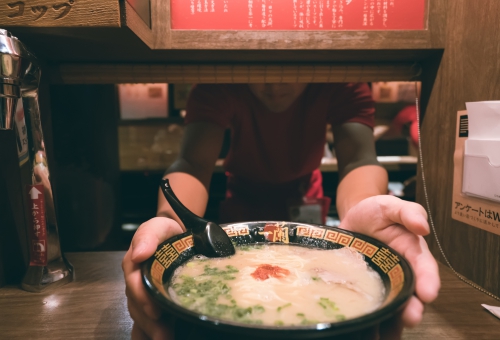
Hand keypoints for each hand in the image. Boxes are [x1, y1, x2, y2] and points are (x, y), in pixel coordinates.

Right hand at [122, 217, 183, 339]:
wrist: (177, 234)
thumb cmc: (165, 232)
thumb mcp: (157, 227)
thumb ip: (147, 236)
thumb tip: (138, 254)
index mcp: (135, 264)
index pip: (134, 284)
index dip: (143, 298)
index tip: (155, 312)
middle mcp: (136, 281)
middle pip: (137, 305)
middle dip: (149, 323)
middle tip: (163, 336)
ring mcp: (143, 293)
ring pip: (141, 315)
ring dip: (150, 330)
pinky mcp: (153, 301)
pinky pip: (145, 321)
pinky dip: (147, 333)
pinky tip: (156, 339)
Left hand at [339, 195, 439, 338]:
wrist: (352, 217)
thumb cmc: (376, 211)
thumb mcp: (391, 205)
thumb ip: (408, 212)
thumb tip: (422, 227)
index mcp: (412, 251)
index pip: (424, 268)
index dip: (428, 281)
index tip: (428, 293)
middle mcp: (401, 270)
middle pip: (411, 292)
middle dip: (413, 307)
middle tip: (411, 317)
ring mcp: (384, 279)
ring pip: (393, 301)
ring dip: (394, 316)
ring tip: (391, 328)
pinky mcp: (367, 285)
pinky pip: (371, 301)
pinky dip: (372, 313)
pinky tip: (368, 322)